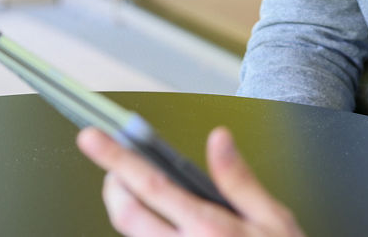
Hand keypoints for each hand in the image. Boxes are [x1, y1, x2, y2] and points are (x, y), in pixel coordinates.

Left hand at [76, 126, 304, 236]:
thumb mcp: (273, 219)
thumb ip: (239, 179)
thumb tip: (219, 140)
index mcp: (208, 229)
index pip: (151, 185)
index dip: (116, 159)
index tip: (94, 139)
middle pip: (125, 215)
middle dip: (113, 185)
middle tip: (116, 169)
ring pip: (131, 236)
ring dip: (129, 212)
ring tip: (141, 196)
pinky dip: (145, 233)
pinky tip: (163, 225)